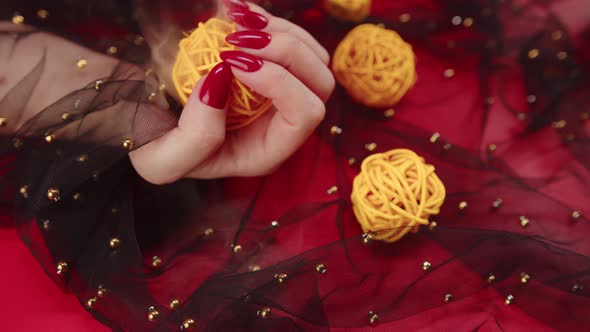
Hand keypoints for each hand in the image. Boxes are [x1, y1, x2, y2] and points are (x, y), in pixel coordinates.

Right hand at [130, 0, 334, 183]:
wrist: (141, 118)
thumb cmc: (152, 144)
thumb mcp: (160, 160)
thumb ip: (194, 138)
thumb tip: (222, 82)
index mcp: (266, 151)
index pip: (304, 115)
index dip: (278, 82)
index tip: (229, 60)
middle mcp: (280, 124)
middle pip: (320, 84)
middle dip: (287, 52)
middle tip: (238, 37)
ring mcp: (279, 94)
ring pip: (313, 57)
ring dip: (282, 32)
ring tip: (237, 21)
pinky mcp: (267, 68)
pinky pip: (292, 39)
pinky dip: (269, 21)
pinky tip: (235, 13)